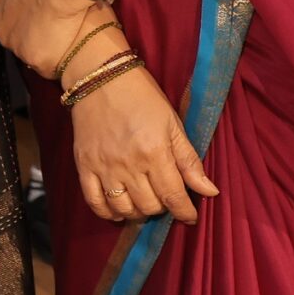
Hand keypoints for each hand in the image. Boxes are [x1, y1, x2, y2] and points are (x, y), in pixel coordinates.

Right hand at [69, 67, 217, 223]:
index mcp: (154, 152)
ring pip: (124, 208)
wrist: (100, 78)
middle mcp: (128, 164)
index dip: (184, 212)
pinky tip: (119, 210)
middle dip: (163, 208)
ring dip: (138, 213)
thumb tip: (210, 191)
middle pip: (149, 206)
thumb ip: (189, 160)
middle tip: (165, 197)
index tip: (189, 216)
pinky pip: (94, 202)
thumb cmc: (142, 98)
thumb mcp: (172, 124)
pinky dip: (108, 213)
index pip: (173, 196)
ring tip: (144, 203)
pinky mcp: (84, 166)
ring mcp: (103, 167)